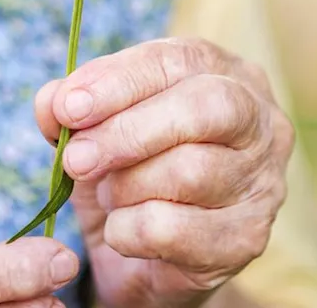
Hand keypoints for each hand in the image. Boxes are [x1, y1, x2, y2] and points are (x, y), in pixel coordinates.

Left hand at [34, 38, 293, 307]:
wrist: (148, 257)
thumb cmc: (132, 174)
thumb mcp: (96, 131)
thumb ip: (73, 107)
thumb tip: (52, 101)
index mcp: (226, 74)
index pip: (179, 60)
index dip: (119, 81)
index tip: (69, 107)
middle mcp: (260, 121)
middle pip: (204, 107)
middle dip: (129, 132)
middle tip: (77, 159)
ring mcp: (264, 180)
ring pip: (190, 171)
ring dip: (128, 186)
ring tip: (109, 196)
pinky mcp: (249, 237)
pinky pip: (177, 229)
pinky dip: (131, 231)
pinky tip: (122, 231)